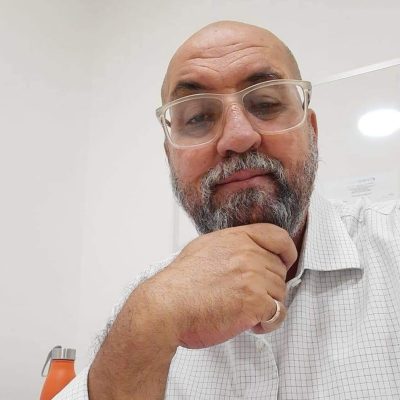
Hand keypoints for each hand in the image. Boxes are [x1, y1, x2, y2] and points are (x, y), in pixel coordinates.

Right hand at [137, 223, 296, 348]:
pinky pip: (278, 314)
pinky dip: (268, 322)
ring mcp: (253, 276)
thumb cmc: (179, 283)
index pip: (278, 236)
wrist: (166, 306)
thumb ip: (229, 246)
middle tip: (249, 297)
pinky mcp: (254, 301)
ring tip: (244, 312)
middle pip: (279, 270)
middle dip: (269, 287)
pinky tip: (251, 324)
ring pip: (280, 293)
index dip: (287, 251)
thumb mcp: (203, 248)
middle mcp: (248, 254)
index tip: (286, 262)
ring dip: (267, 306)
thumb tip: (243, 250)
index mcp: (236, 238)